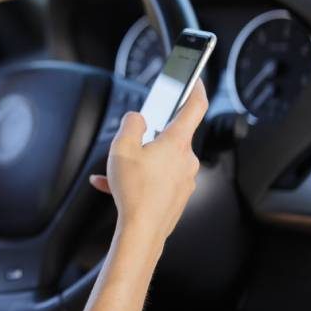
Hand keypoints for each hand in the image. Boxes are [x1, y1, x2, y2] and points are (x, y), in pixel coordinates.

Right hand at [89, 80, 207, 241]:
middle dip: (149, 136)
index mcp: (176, 142)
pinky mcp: (177, 196)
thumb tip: (137, 118)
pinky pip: (156, 179)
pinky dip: (138, 179)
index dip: (196, 89)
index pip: (194, 107)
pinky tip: (114, 184)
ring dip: (138, 161)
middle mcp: (186, 160)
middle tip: (131, 140)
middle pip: (171, 136)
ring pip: (159, 160)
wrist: (142, 231)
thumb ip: (130, 125)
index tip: (195, 79)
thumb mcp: (122, 148)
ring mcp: (184, 180)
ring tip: (116, 170)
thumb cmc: (135, 192)